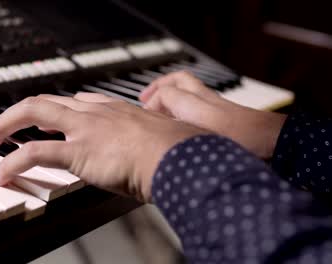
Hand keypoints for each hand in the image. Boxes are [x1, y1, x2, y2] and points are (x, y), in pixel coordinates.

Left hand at [0, 93, 207, 201]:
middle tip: (6, 125)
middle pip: (48, 101)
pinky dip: (13, 162)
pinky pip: (34, 153)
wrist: (181, 158)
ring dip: (6, 126)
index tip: (47, 120)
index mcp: (116, 110)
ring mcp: (85, 130)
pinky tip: (4, 173)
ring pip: (33, 114)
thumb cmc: (179, 151)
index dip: (58, 110)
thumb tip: (156, 144)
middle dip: (21, 111)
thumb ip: (152, 136)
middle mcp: (96, 114)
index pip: (77, 102)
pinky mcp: (78, 151)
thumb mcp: (164, 135)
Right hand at [140, 71, 286, 158]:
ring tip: (161, 109)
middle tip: (145, 98)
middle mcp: (206, 101)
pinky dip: (186, 106)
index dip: (150, 104)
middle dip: (159, 86)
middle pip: (179, 80)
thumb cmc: (248, 142)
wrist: (279, 143)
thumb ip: (180, 136)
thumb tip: (158, 138)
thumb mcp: (207, 140)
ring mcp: (217, 107)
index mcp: (198, 105)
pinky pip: (200, 101)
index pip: (165, 93)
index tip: (143, 119)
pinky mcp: (225, 116)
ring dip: (173, 94)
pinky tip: (184, 124)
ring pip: (189, 90)